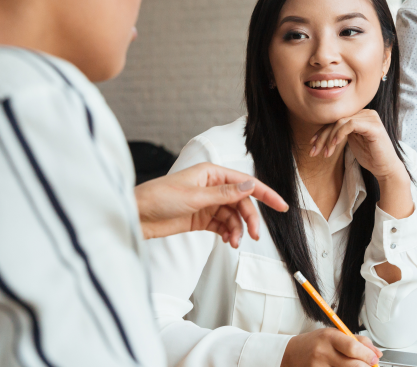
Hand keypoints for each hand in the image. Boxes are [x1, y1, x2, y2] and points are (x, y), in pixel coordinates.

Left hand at [134, 162, 287, 245]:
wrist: (135, 216)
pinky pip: (222, 225)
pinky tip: (228, 242)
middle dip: (249, 219)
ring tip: (234, 243)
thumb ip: (225, 194)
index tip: (281, 205)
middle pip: (241, 203)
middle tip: (254, 235)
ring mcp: (207, 203)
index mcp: (211, 173)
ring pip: (233, 216)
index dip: (265, 194)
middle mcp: (212, 187)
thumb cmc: (158, 198)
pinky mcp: (201, 219)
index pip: (245, 183)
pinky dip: (227, 233)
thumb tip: (250, 186)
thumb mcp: (194, 196)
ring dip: (237, 229)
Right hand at [282, 328, 382, 366]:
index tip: (375, 359)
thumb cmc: (316, 343)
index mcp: (329, 337)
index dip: (367, 355)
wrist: (291, 354)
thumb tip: (377, 353)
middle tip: (371, 366)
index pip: (352, 347)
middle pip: (352, 365)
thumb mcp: (334, 335)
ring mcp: (318, 366)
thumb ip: (357, 341)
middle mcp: (323, 352)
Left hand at [309, 109, 407, 182]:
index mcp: (361, 115)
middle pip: (337, 120)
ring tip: (326, 153)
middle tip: (314, 152)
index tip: (311, 144)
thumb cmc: (370, 156)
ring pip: (341, 121)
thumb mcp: (352, 142)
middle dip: (322, 136)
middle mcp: (366, 113)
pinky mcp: (374, 126)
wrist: (386, 168)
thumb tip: (321, 132)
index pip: (336, 119)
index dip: (322, 131)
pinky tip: (334, 145)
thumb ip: (341, 133)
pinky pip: (351, 124)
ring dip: (329, 138)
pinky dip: (340, 133)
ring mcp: (371, 118)